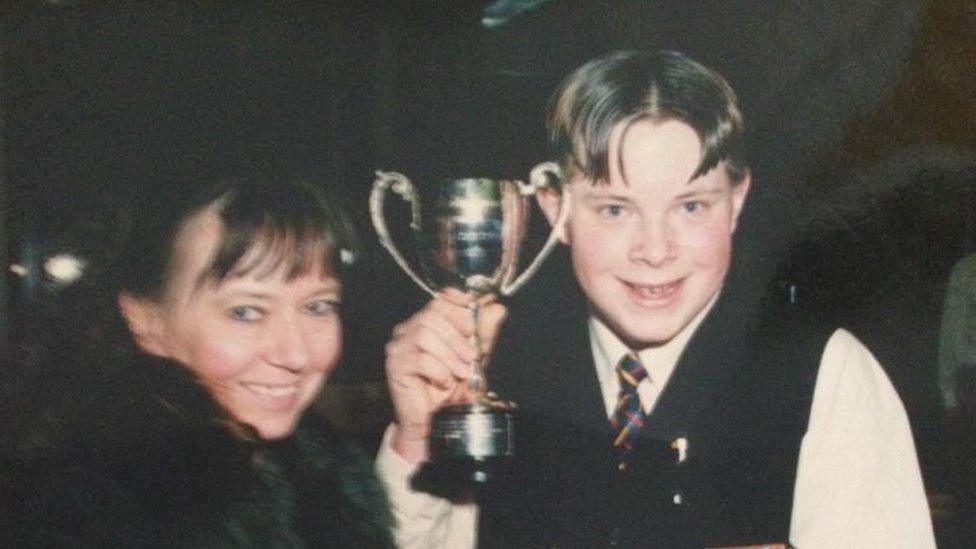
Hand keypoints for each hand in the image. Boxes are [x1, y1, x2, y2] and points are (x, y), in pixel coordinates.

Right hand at [384, 288, 506, 463]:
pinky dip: (439, 371)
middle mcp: (408, 330)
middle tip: (472, 357)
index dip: (459, 308)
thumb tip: (497, 308)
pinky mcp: (395, 366)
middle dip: (457, 337)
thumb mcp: (473, 357)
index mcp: (426, 322)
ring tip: (461, 373)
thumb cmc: (450, 386)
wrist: (435, 419)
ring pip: (424, 335)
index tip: (472, 326)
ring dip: (450, 355)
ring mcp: (399, 347)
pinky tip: (444, 382)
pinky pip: (420, 359)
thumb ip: (483, 333)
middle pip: (432, 315)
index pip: (440, 300)